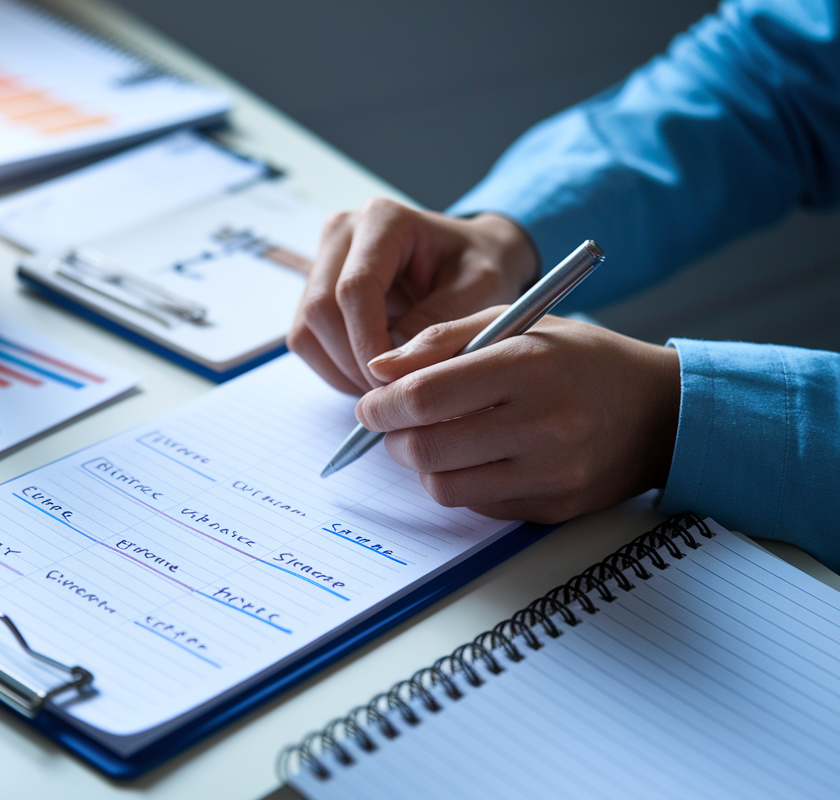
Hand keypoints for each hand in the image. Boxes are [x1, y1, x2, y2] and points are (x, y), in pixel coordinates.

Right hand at [288, 200, 537, 394]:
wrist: (471, 257)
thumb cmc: (479, 266)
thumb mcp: (480, 288)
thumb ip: (438, 323)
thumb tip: (390, 364)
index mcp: (383, 220)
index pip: (354, 288)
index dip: (368, 343)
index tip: (395, 384)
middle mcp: (342, 233)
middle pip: (320, 310)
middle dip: (352, 362)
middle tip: (392, 393)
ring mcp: (322, 260)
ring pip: (305, 330)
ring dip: (340, 370)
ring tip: (384, 386)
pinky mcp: (314, 290)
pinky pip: (306, 340)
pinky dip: (334, 369)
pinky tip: (369, 375)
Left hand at [356, 309, 681, 522]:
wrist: (660, 411)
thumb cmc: (581, 359)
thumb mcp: (518, 323)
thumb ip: (443, 339)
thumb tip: (379, 370)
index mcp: (529, 366)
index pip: (425, 396)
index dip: (381, 404)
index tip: (370, 403)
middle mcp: (544, 423)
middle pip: (426, 448)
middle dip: (393, 438)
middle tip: (392, 424)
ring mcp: (551, 473)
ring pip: (444, 486)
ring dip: (422, 465)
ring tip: (431, 439)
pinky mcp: (553, 508)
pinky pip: (477, 506)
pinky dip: (460, 483)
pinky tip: (474, 457)